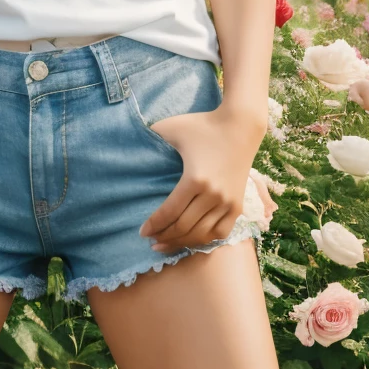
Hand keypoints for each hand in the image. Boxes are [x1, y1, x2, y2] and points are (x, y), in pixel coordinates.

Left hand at [139, 106, 264, 254]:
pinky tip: (190, 239)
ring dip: (181, 242)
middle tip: (151, 240)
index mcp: (195, 179)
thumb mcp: (172, 127)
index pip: (170, 212)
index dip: (154, 225)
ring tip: (165, 243)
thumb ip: (150, 137)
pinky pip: (221, 233)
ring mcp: (228, 202)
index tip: (142, 232)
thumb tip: (127, 144)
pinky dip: (205, 240)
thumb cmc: (203, 125)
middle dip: (164, 236)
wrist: (241, 126)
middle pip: (183, 227)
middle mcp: (213, 195)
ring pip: (201, 234)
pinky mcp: (238, 205)